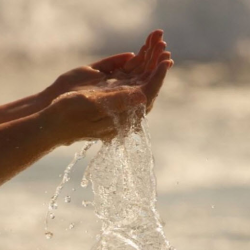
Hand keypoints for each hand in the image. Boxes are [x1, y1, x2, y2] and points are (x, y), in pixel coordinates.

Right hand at [49, 30, 173, 142]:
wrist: (53, 121)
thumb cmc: (68, 115)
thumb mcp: (91, 107)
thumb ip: (118, 102)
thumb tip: (144, 97)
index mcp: (123, 115)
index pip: (147, 95)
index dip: (157, 78)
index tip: (166, 62)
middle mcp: (123, 108)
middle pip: (145, 85)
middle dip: (154, 65)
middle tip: (163, 48)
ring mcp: (115, 100)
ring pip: (137, 80)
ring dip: (146, 62)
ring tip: (155, 45)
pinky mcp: (107, 94)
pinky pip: (124, 78)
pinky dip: (132, 65)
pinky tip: (139, 55)